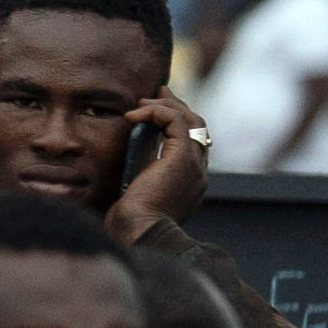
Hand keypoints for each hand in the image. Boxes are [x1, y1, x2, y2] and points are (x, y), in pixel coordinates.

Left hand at [106, 90, 212, 241]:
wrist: (140, 233)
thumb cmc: (131, 222)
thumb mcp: (137, 194)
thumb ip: (140, 174)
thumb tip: (129, 158)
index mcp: (190, 181)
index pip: (192, 143)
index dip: (176, 123)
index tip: (154, 110)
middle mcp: (198, 171)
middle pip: (197, 128)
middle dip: (176, 107)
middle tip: (155, 94)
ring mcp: (195, 164)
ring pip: (191, 120)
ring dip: (165, 107)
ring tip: (140, 104)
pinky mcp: (182, 157)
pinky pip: (177, 122)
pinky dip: (157, 113)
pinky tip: (134, 115)